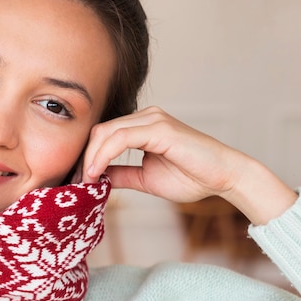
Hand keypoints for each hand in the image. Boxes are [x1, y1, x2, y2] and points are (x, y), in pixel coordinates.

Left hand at [83, 106, 296, 223]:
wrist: (224, 178)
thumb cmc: (192, 177)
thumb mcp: (145, 179)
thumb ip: (120, 175)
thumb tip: (95, 178)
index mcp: (142, 126)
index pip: (102, 135)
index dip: (86, 157)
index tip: (77, 181)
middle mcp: (146, 117)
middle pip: (99, 131)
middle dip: (83, 157)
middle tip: (76, 182)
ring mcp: (153, 119)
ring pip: (106, 132)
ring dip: (90, 158)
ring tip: (85, 181)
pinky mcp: (160, 128)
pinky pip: (120, 138)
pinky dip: (103, 156)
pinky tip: (96, 173)